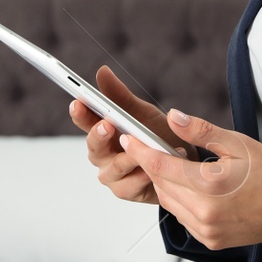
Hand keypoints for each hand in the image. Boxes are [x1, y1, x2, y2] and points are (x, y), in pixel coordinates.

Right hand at [70, 65, 194, 204]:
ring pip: (111, 168)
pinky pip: (128, 185)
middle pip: (92, 146)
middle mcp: (103, 153)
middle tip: (107, 124)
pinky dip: (142, 176)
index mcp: (102, 130)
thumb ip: (120, 96)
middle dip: (98, 135)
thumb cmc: (156, 134)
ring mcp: (112, 173)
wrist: (183, 162)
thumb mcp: (141, 112)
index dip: (79, 112)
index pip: (85, 120)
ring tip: (141, 148)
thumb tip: (102, 71)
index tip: (78, 102)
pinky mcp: (125, 190)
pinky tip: (152, 170)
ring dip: (127, 158)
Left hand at [120, 107, 261, 250]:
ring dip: (166, 184)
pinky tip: (191, 188)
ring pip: (168, 203)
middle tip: (155, 147)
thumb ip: (201, 132)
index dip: (140, 150)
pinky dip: (179, 201)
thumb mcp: (237, 144)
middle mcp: (204, 213)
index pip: (160, 166)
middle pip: (161, 185)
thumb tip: (173, 117)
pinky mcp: (210, 240)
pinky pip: (182, 218)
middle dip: (154, 165)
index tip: (128, 138)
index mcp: (209, 186)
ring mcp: (206, 230)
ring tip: (175, 166)